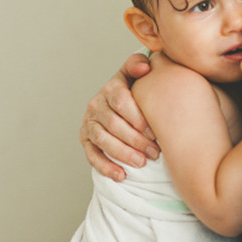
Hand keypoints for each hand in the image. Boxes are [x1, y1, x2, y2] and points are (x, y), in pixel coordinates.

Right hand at [80, 53, 158, 180]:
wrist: (123, 104)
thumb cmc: (138, 91)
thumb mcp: (138, 76)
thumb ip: (140, 66)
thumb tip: (145, 67)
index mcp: (111, 88)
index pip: (120, 100)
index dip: (137, 117)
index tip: (155, 131)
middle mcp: (96, 104)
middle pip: (113, 124)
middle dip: (135, 140)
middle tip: (154, 152)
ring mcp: (89, 123)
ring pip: (103, 140)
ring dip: (123, 153)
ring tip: (142, 163)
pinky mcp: (86, 140)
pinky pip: (92, 155)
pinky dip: (106, 166)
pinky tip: (121, 175)